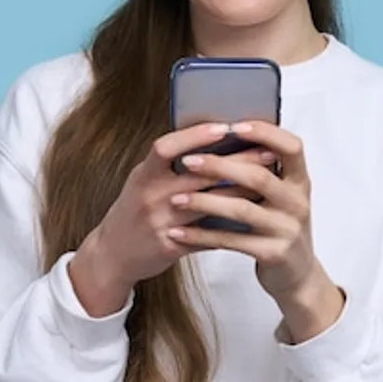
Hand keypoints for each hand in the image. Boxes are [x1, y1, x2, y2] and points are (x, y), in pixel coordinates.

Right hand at [69, 123, 275, 316]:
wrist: (113, 254)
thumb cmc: (134, 210)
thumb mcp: (143, 180)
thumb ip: (169, 164)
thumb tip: (209, 139)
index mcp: (143, 175)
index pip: (166, 148)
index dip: (195, 136)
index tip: (225, 127)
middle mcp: (151, 197)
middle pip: (199, 175)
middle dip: (237, 161)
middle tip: (267, 151)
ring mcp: (162, 223)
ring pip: (211, 205)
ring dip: (243, 192)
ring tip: (269, 181)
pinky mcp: (172, 248)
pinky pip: (209, 235)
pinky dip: (232, 225)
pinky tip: (254, 216)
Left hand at [164, 121, 344, 340]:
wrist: (297, 275)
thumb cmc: (278, 226)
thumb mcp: (279, 197)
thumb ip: (261, 171)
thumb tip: (219, 138)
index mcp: (300, 180)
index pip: (292, 147)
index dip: (265, 133)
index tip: (233, 125)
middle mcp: (298, 202)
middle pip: (259, 176)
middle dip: (221, 166)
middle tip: (188, 161)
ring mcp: (287, 229)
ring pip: (242, 210)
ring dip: (205, 202)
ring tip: (175, 199)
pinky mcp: (273, 254)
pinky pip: (232, 241)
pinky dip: (202, 236)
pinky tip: (178, 232)